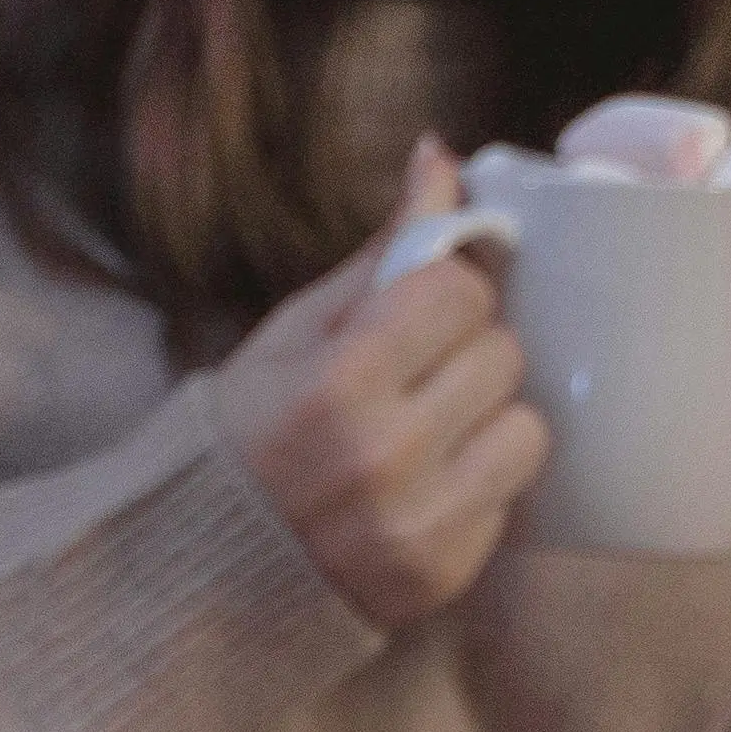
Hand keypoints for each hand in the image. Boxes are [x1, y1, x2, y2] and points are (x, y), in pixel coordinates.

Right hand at [216, 135, 549, 632]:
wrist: (204, 568)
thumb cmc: (248, 434)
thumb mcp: (294, 332)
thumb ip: (381, 252)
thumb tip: (439, 156)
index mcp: (337, 382)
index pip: (461, 292)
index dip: (442, 295)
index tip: (410, 318)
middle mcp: (383, 456)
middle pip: (502, 356)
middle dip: (465, 356)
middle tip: (415, 380)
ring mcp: (416, 524)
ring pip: (526, 430)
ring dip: (487, 423)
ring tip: (430, 436)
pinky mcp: (442, 575)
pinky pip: (510, 501)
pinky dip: (476, 488)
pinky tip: (422, 491)